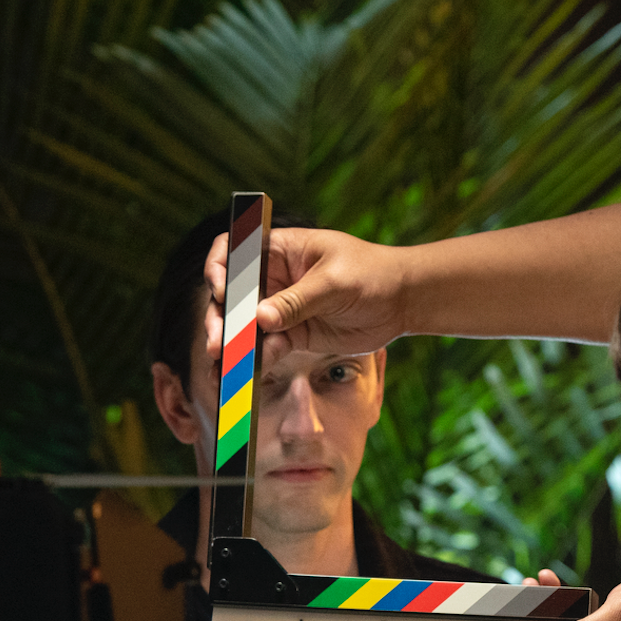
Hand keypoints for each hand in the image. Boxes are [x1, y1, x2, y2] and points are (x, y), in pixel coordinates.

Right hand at [204, 228, 408, 364]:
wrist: (402, 301)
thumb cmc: (372, 275)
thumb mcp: (335, 283)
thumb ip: (298, 301)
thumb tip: (261, 318)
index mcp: (279, 250)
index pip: (233, 250)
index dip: (220, 269)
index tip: (222, 291)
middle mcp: (274, 278)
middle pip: (232, 295)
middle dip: (222, 319)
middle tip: (218, 343)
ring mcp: (282, 308)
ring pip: (246, 326)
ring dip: (234, 345)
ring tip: (226, 367)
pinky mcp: (295, 334)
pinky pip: (268, 346)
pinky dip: (259, 359)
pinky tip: (254, 370)